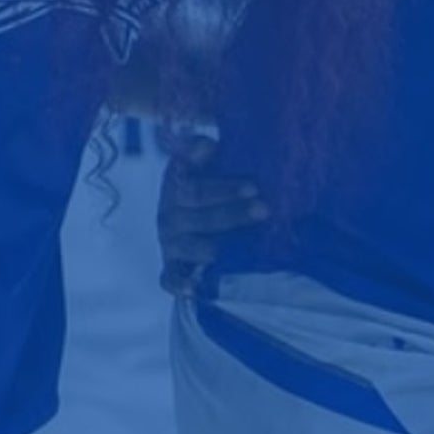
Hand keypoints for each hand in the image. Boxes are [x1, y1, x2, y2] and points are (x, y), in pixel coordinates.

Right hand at [155, 124, 264, 295]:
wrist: (204, 222)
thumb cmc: (217, 188)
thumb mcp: (216, 164)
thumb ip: (207, 152)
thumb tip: (207, 144)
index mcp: (177, 182)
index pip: (194, 186)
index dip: (222, 188)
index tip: (254, 187)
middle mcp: (169, 212)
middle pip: (194, 215)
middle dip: (231, 214)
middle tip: (264, 211)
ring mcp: (170, 242)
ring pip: (187, 245)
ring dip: (212, 247)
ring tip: (241, 249)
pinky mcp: (171, 267)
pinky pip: (169, 277)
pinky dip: (179, 284)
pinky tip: (194, 288)